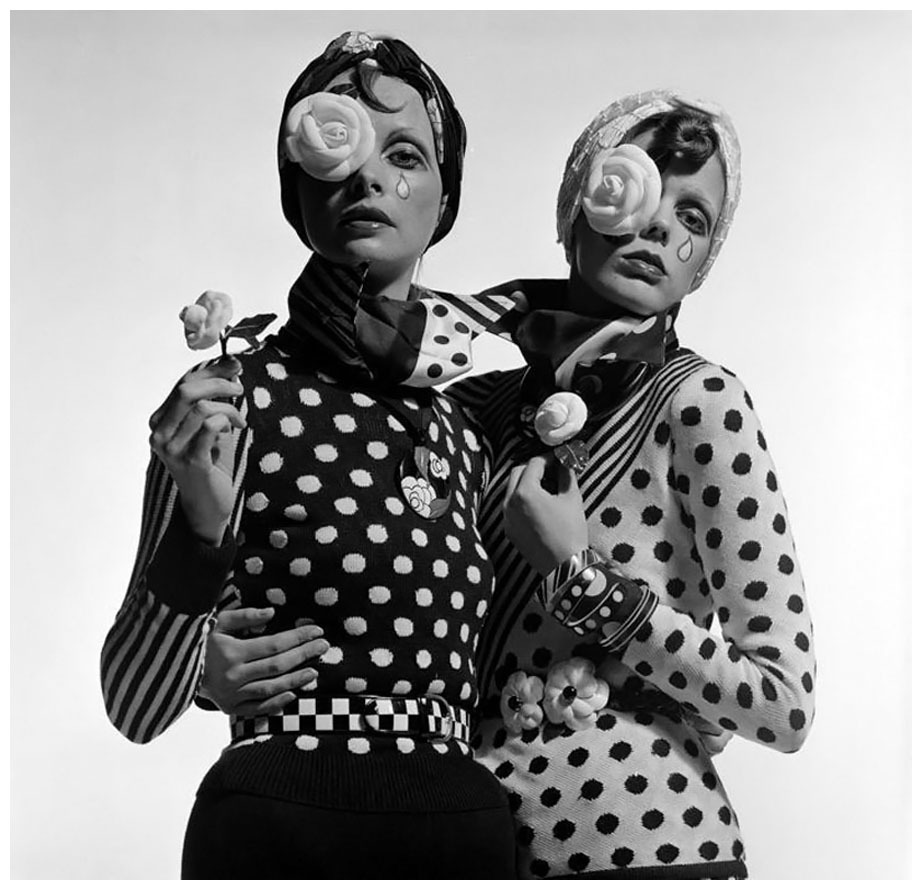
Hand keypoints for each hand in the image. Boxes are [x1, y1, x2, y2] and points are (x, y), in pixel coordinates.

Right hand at [148, 356, 244, 544]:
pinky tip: (234, 430)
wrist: (209, 505)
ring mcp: (172, 449)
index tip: (233, 365)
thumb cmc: (211, 464)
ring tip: (239, 419)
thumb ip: (214, 399)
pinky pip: (210, 427)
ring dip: (228, 407)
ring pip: (202, 408)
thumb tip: (229, 367)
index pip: (182, 383)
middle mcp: (159, 434)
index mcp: (160, 421)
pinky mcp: (191, 462)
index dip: (210, 370)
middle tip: (239, 388)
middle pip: (186, 390)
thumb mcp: (211, 425)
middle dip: (218, 383)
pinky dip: (226, 421)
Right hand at [200, 608, 329, 716]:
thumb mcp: (217, 621)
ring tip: (314, 672)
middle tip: (324, 647)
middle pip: (277, 667)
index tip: (317, 631)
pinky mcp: (229, 707)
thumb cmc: (200, 639)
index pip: (274, 645)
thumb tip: (271, 612)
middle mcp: (233, 676)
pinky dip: (275, 704)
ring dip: (295, 681)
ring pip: (270, 689)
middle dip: (304, 656)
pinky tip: (292, 695)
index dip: (298, 638)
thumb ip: (244, 616)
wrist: (172, 667)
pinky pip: (257, 709)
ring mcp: (231, 694)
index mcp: (232, 652)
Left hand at [503, 453, 589, 575]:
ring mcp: (507, 517)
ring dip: (526, 483)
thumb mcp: (571, 498)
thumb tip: (565, 461)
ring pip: (511, 489)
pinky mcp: (508, 530)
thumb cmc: (570, 531)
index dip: (548, 459)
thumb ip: (566, 474)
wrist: (564, 565)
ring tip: (546, 487)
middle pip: (517, 472)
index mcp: (525, 492)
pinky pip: (511, 507)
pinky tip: (539, 505)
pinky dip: (522, 500)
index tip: (559, 459)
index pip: (533, 464)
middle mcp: (510, 503)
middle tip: (551, 471)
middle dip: (533, 468)